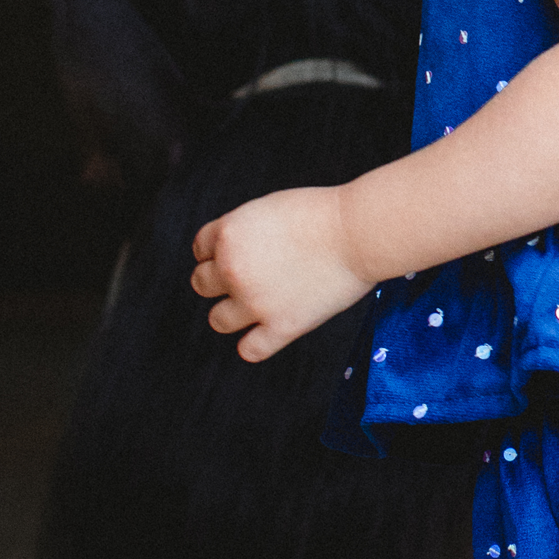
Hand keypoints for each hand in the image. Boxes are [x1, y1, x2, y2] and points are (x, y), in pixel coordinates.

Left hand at [190, 186, 371, 362]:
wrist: (359, 234)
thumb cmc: (323, 215)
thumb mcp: (268, 209)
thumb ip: (244, 232)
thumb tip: (234, 253)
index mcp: (228, 234)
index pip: (200, 249)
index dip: (218, 252)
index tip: (240, 254)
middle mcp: (233, 269)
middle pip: (202, 284)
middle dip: (220, 281)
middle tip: (248, 278)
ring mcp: (255, 301)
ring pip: (218, 320)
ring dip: (232, 314)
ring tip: (256, 306)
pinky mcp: (282, 326)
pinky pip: (250, 350)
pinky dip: (254, 345)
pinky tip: (267, 334)